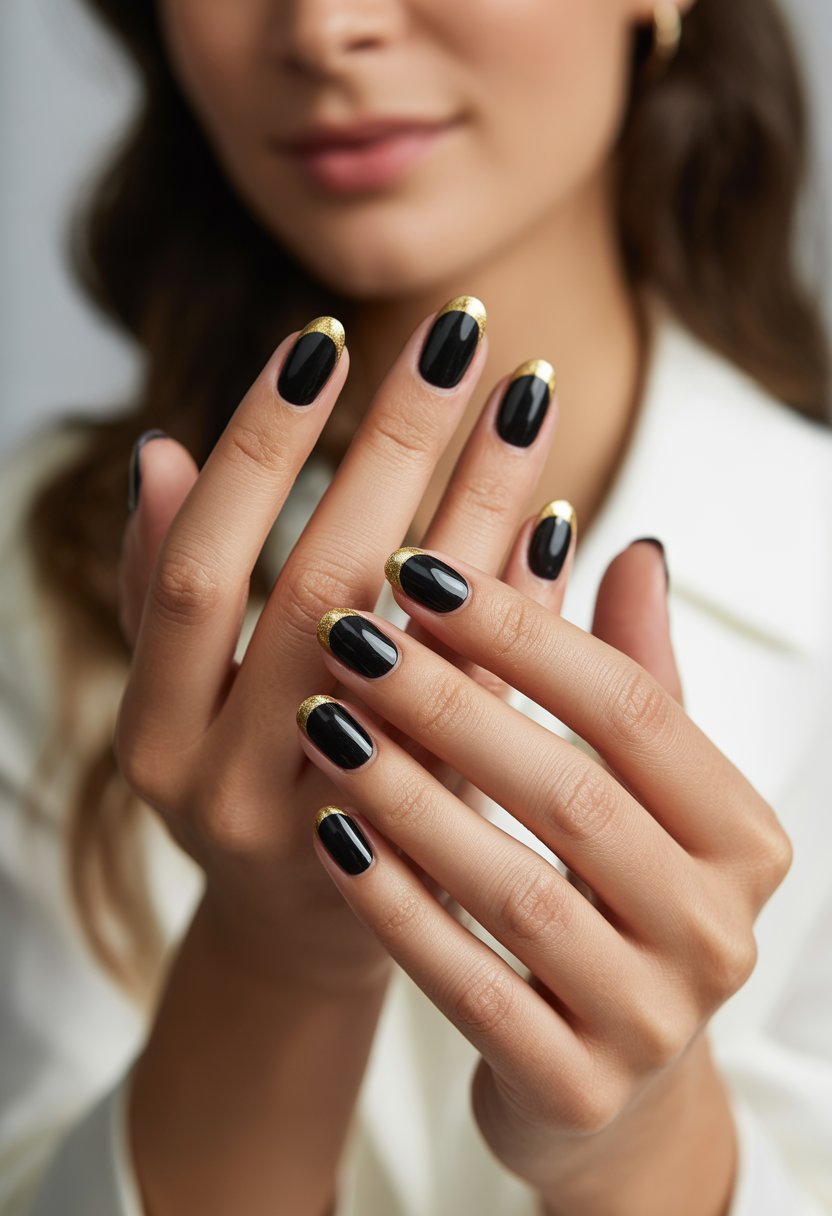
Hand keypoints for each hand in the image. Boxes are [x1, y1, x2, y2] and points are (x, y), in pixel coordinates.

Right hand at [115, 300, 562, 989]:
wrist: (299, 938)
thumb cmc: (236, 785)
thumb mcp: (172, 696)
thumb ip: (157, 586)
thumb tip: (158, 450)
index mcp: (154, 730)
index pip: (201, 564)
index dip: (257, 450)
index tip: (325, 338)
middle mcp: (230, 782)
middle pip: (322, 588)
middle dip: (394, 447)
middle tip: (459, 334)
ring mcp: (338, 821)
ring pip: (420, 649)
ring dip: (478, 510)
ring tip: (526, 400)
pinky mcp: (431, 843)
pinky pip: (484, 712)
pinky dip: (519, 612)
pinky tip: (556, 519)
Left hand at [296, 538, 792, 1206]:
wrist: (607, 1084)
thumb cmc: (617, 907)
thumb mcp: (645, 798)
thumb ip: (642, 679)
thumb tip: (637, 550)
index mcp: (741, 836)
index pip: (633, 709)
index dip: (523, 632)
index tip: (419, 570)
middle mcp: (716, 929)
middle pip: (572, 794)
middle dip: (448, 705)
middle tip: (349, 637)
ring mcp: (652, 1021)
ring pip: (517, 891)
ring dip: (410, 797)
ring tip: (324, 722)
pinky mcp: (575, 1090)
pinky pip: (468, 987)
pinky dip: (395, 906)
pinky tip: (330, 835)